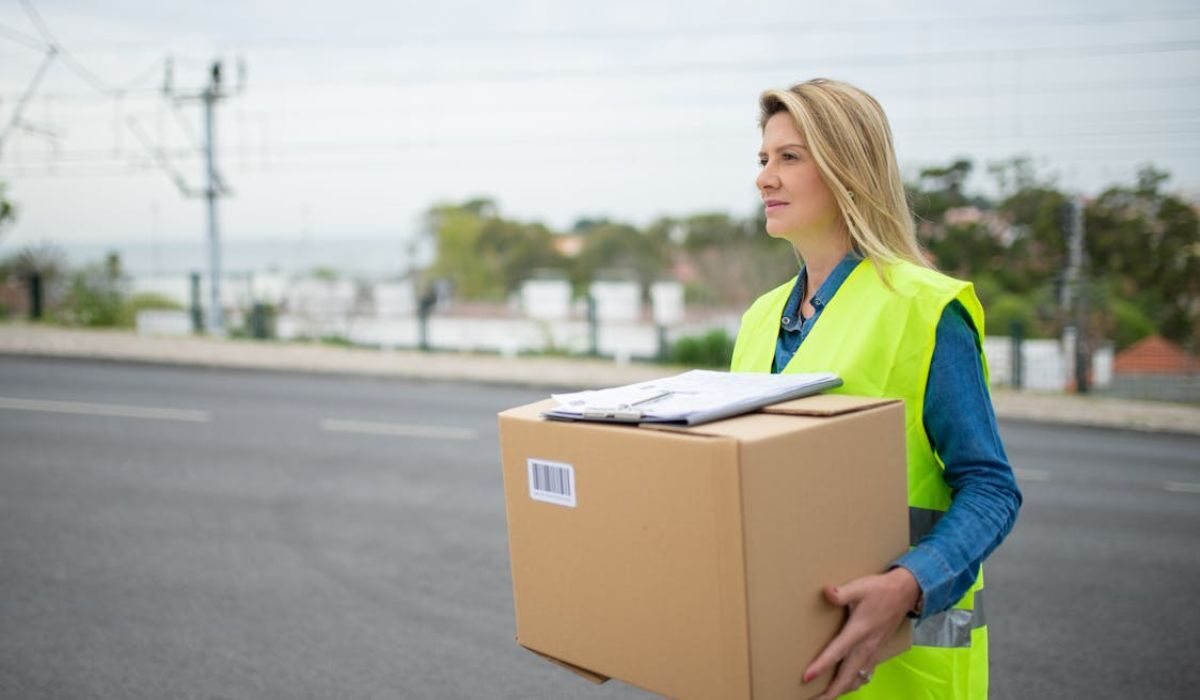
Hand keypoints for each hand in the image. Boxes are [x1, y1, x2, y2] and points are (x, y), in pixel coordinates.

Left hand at [802, 567, 919, 699]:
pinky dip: (854, 683)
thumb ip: (841, 593)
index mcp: (859, 631)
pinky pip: (865, 674)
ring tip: (827, 697)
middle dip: (831, 691)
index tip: (807, 677)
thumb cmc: (879, 590)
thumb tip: (826, 591)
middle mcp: (866, 646)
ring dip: (842, 689)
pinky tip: (847, 685)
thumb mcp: (859, 587)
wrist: (904, 593)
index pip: (837, 652)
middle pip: (847, 675)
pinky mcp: (876, 651)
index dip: (822, 665)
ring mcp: (873, 651)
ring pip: (857, 678)